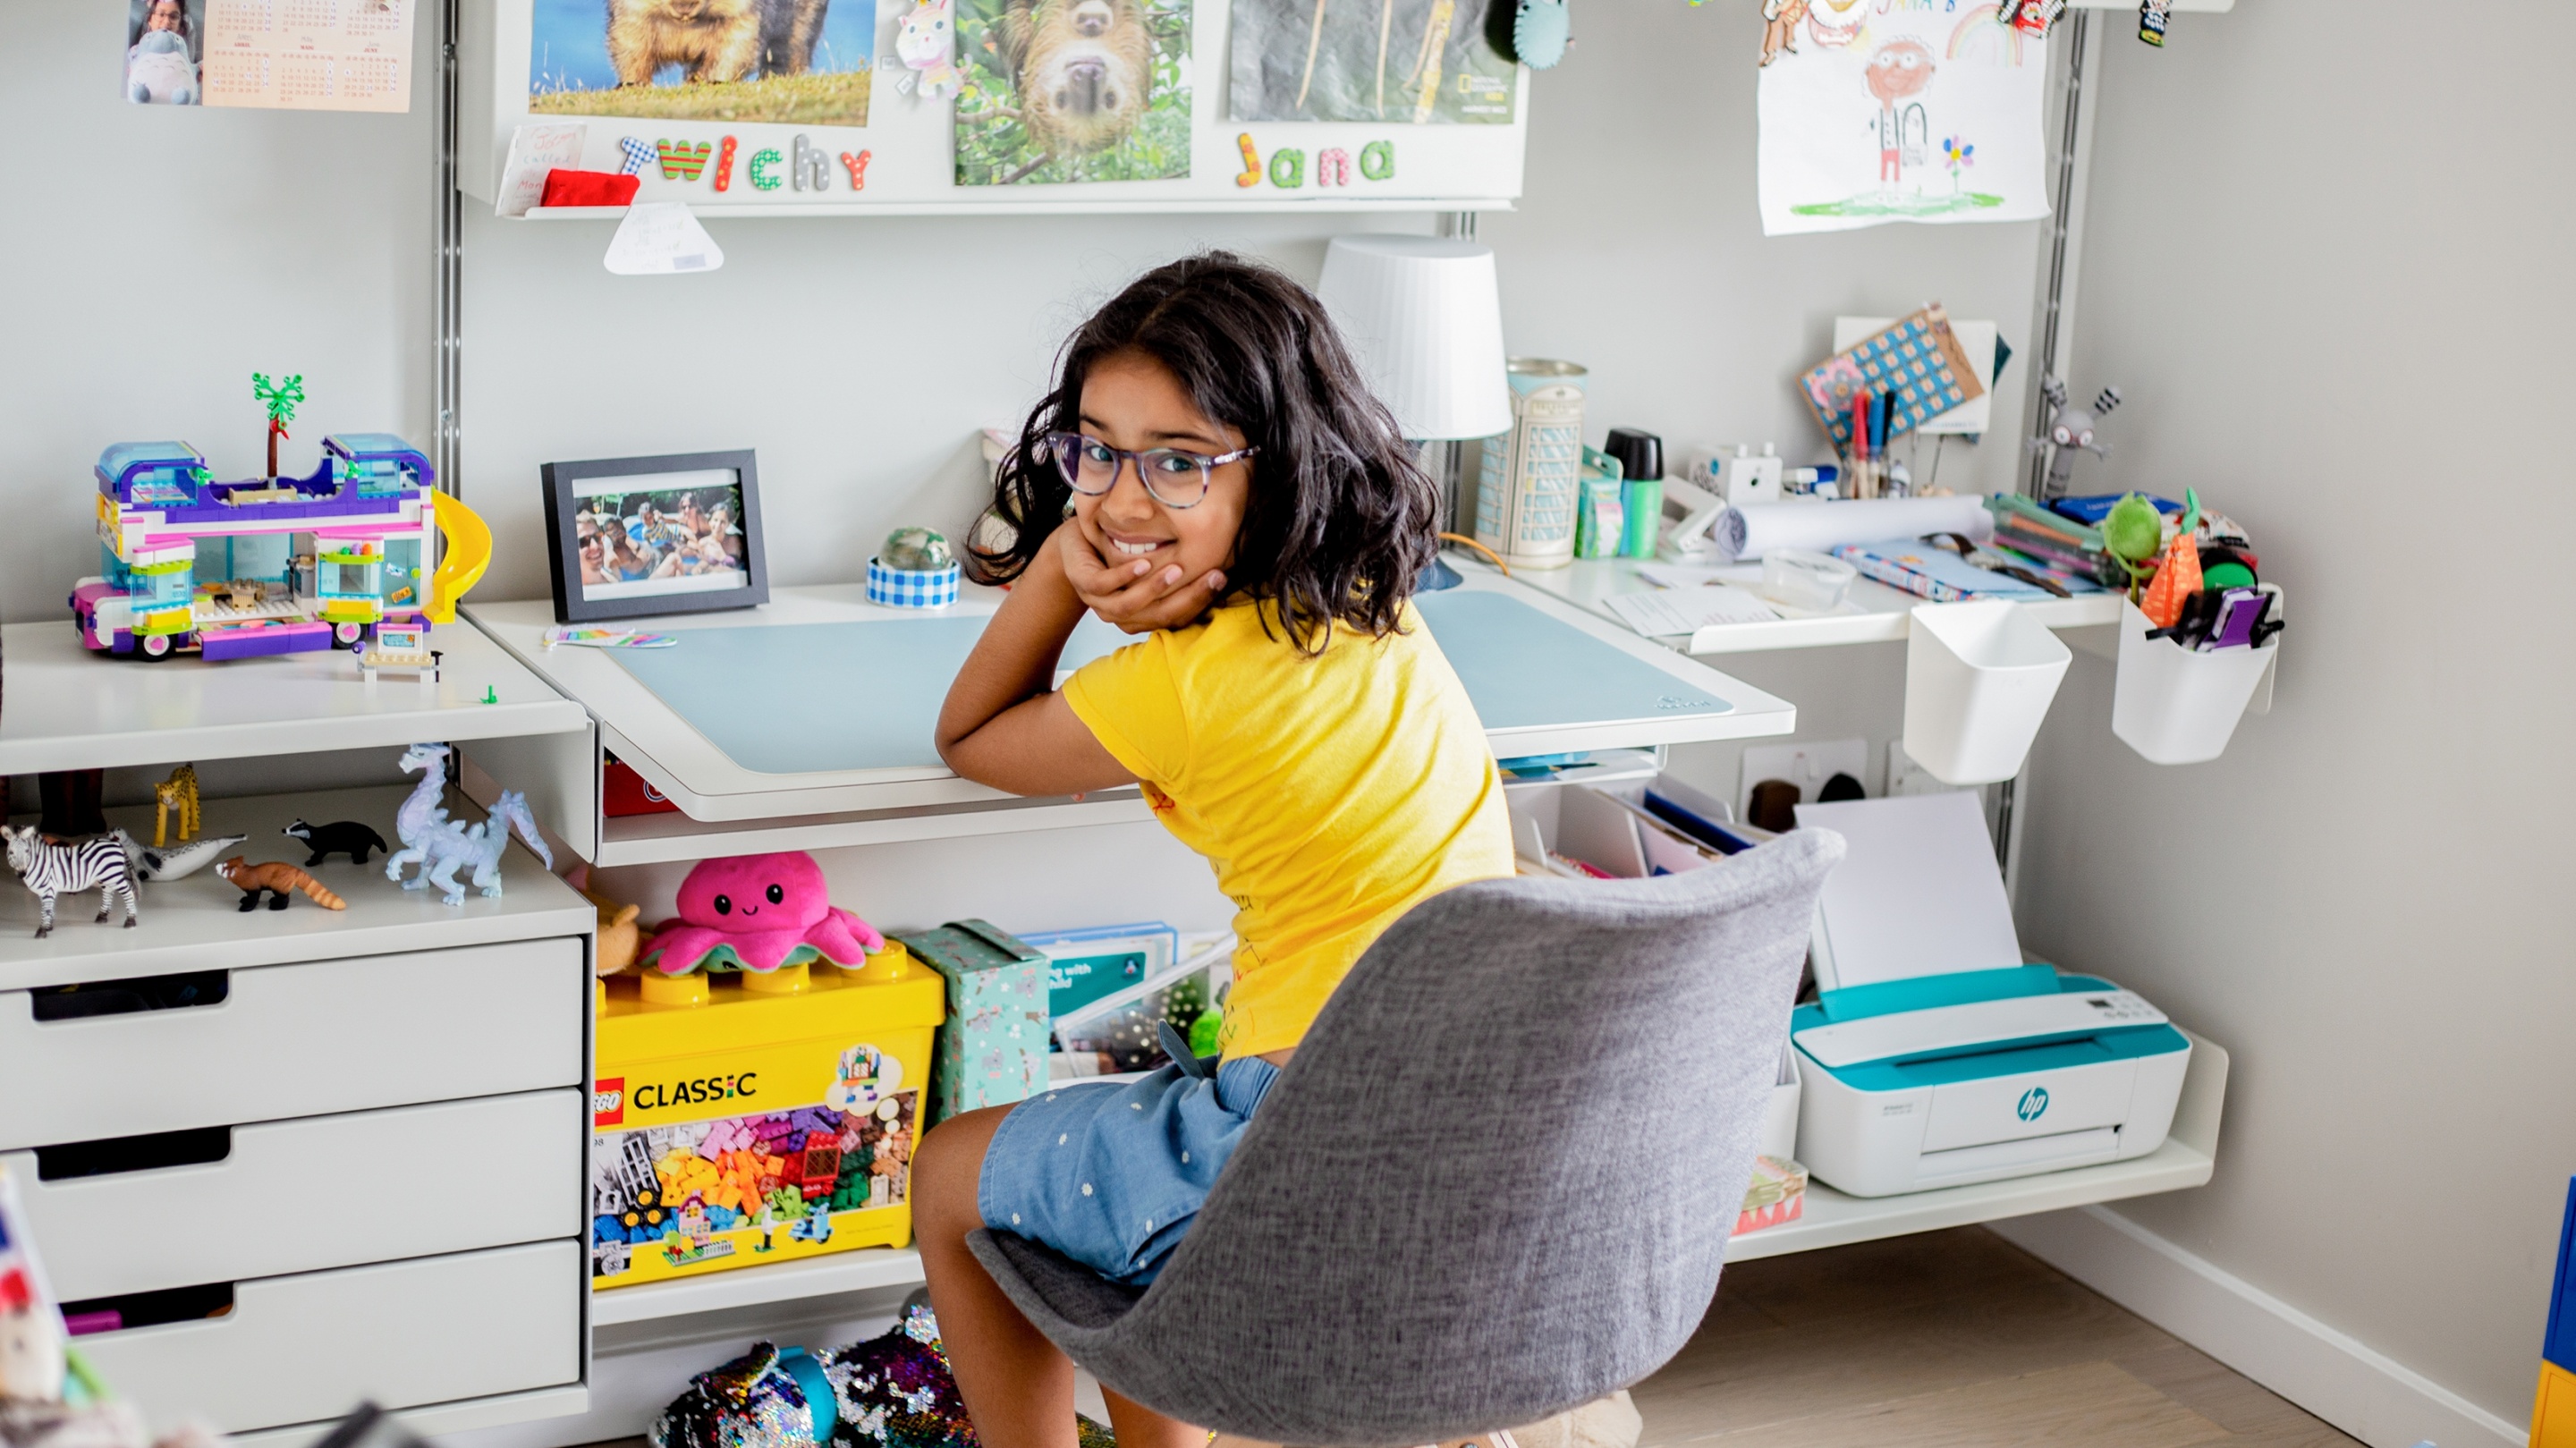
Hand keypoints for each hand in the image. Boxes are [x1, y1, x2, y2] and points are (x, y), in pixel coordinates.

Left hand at [1054, 524, 1225, 634]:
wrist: (1077, 538)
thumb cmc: (1122, 549)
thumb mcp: (1156, 558)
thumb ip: (1181, 569)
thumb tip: (1224, 562)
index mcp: (1142, 614)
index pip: (1176, 617)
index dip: (1200, 601)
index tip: (1221, 579)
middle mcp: (1122, 614)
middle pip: (1158, 616)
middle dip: (1188, 596)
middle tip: (1212, 575)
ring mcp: (1099, 601)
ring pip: (1129, 606)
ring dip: (1155, 589)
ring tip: (1177, 569)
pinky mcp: (1083, 582)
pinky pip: (1105, 585)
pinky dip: (1125, 575)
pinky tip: (1144, 562)